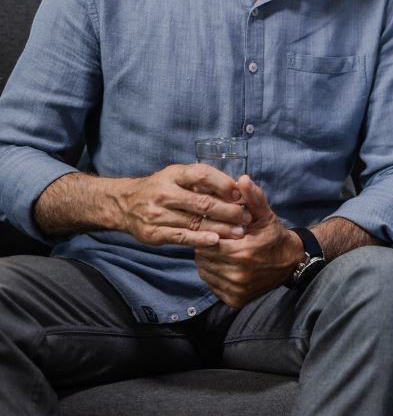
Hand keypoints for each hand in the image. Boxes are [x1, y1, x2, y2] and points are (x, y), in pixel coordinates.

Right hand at [118, 164, 248, 247]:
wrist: (124, 204)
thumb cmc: (161, 188)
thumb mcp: (178, 176)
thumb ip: (203, 182)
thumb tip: (238, 188)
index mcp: (174, 174)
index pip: (202, 175)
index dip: (224, 184)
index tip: (241, 194)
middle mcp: (164, 193)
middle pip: (203, 202)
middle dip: (229, 211)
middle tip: (246, 217)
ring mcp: (157, 214)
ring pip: (195, 222)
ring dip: (221, 228)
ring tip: (239, 232)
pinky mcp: (153, 233)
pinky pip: (182, 237)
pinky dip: (200, 239)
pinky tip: (216, 241)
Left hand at [194, 175, 304, 307]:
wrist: (291, 263)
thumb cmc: (274, 236)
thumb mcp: (266, 215)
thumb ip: (253, 198)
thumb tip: (242, 179)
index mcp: (242, 252)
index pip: (209, 241)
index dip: (210, 233)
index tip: (217, 229)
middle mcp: (237, 274)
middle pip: (204, 257)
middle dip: (208, 246)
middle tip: (219, 239)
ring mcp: (235, 289)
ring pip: (205, 271)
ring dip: (209, 260)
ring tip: (222, 252)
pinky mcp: (234, 300)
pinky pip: (212, 284)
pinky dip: (214, 274)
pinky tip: (226, 266)